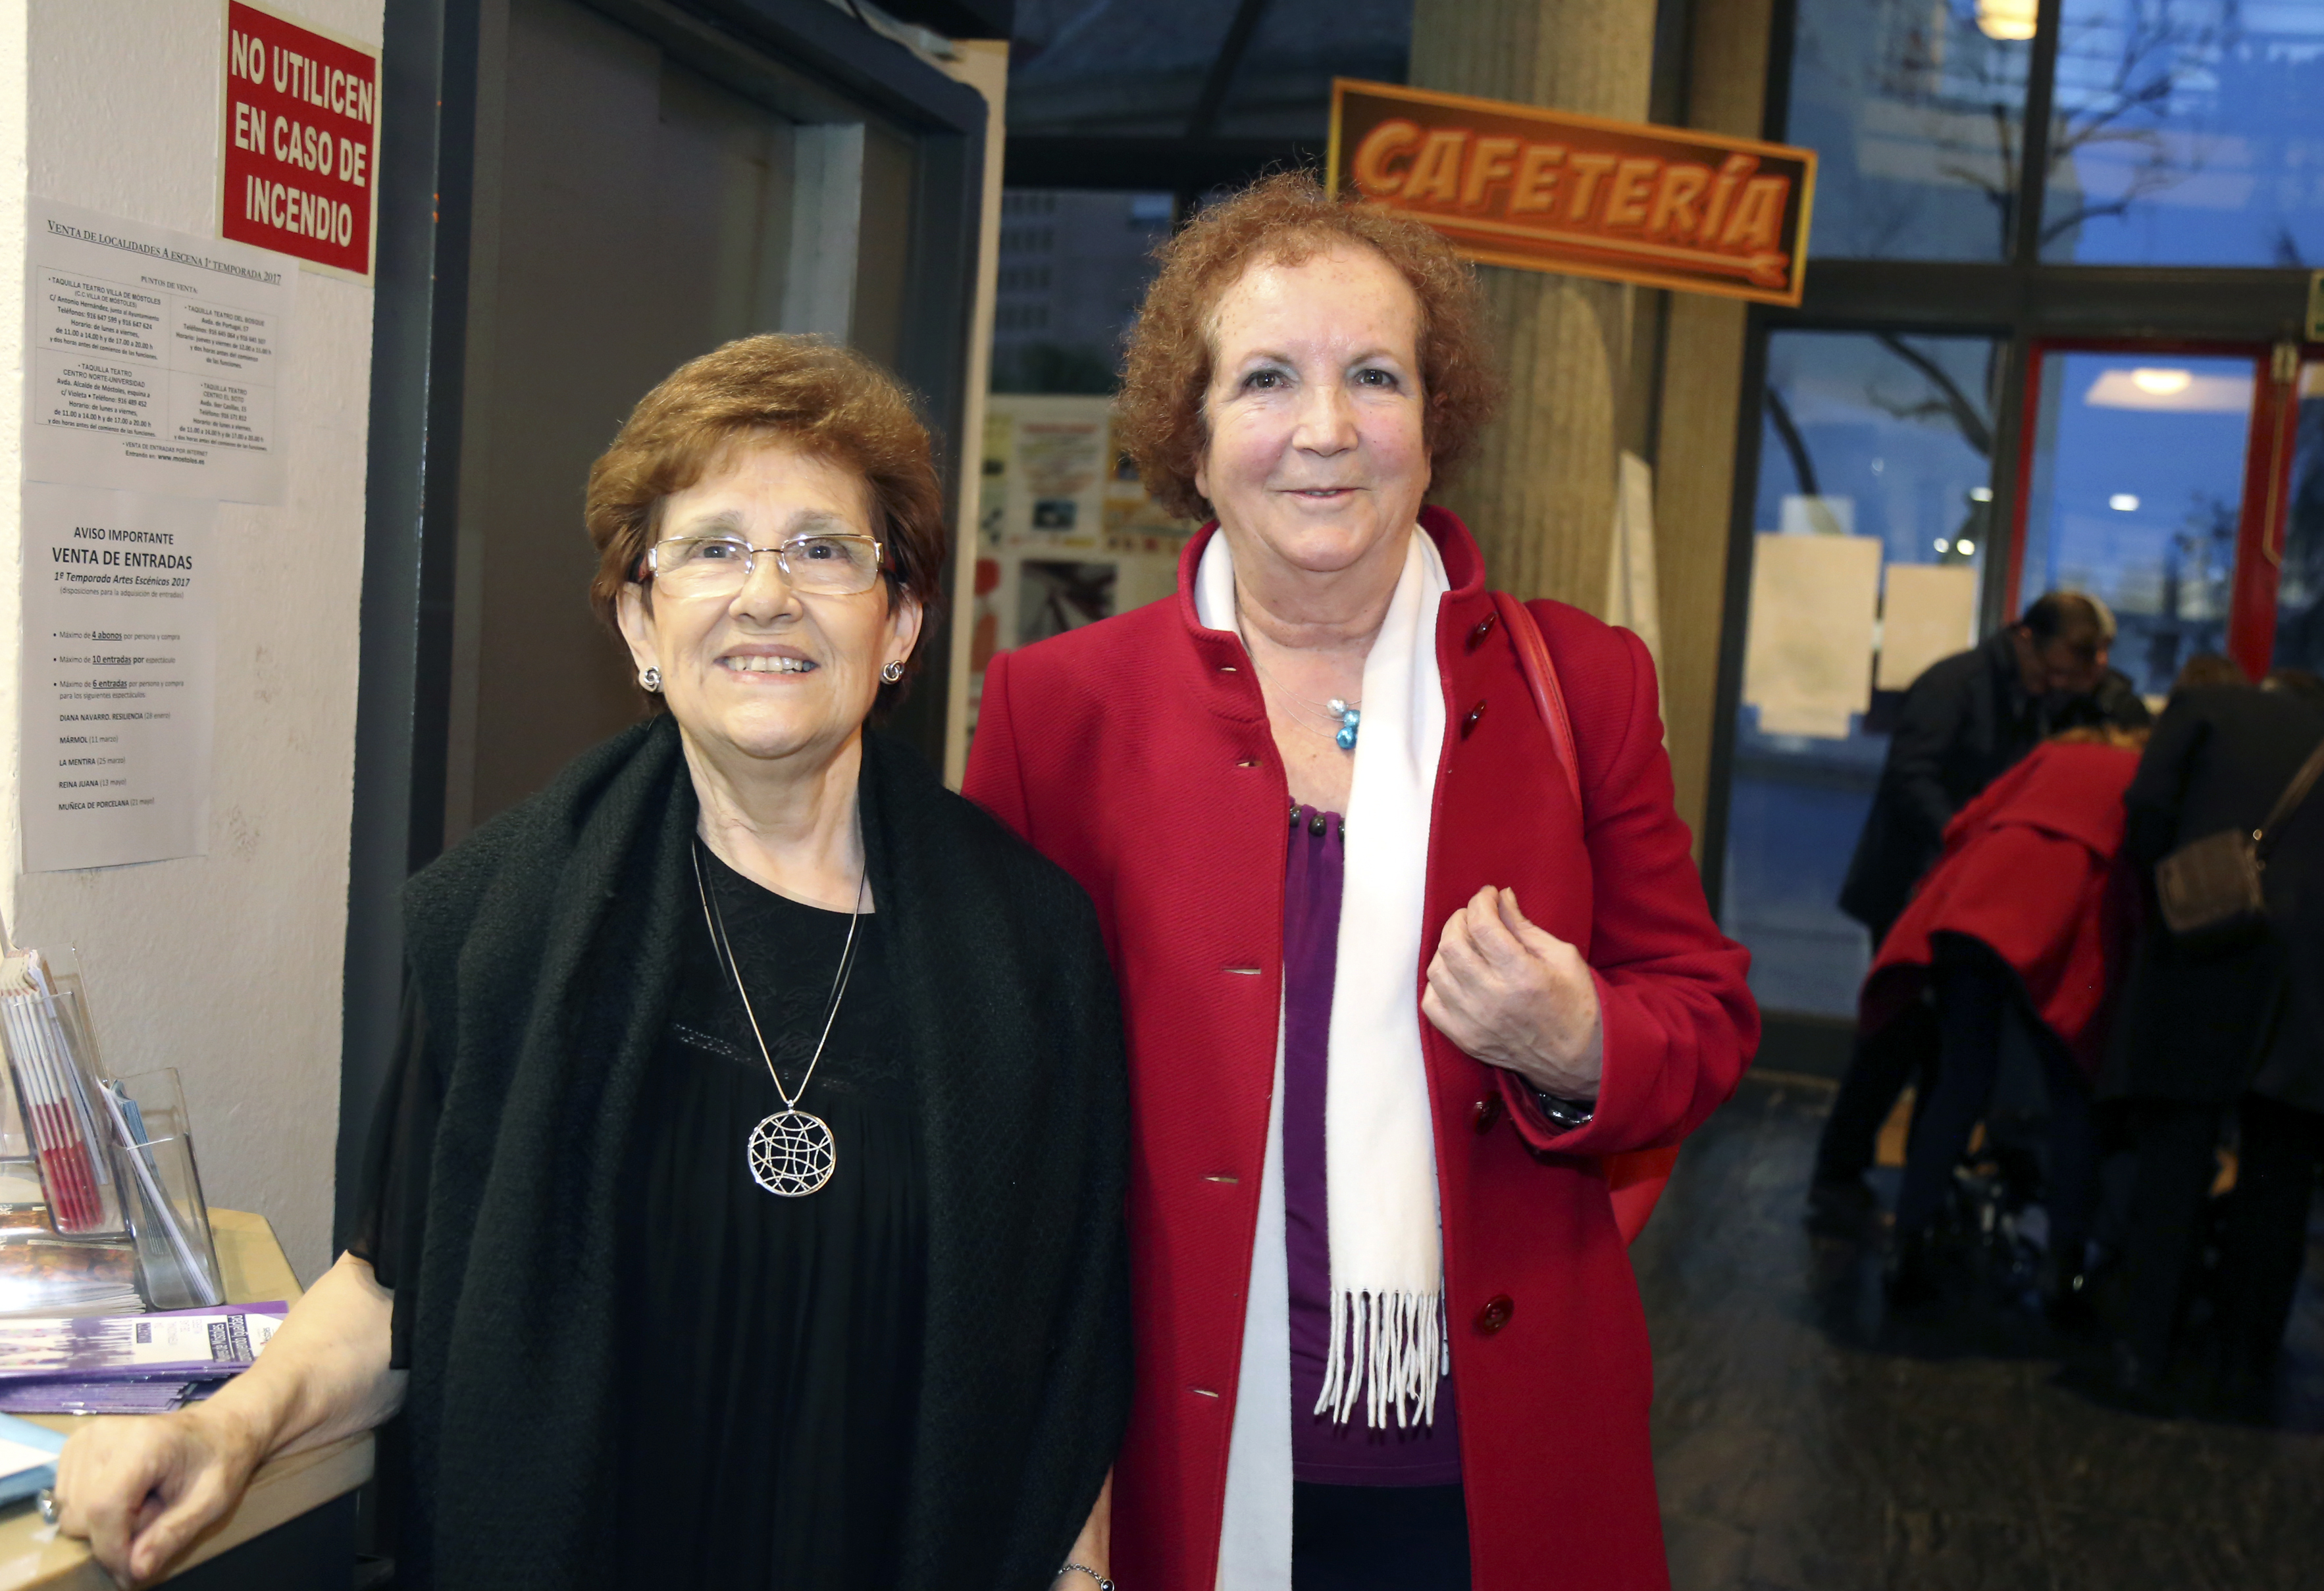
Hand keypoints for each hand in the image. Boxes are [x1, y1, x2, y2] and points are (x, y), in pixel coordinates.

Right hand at [52, 1403, 264, 1585]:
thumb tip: (136, 1571)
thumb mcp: (210, 1502)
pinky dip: (92, 1511)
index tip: (134, 1571)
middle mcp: (104, 1435)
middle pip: (82, 1516)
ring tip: (144, 1501)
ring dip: (105, 1523)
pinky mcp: (74, 1447)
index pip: (103, 1507)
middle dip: (116, 1534)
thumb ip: (172, 1535)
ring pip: (70, 1513)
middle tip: (157, 1514)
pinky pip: (66, 1502)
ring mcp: (85, 1438)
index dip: (113, 1549)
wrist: (215, 1430)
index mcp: (143, 1441)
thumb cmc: (218, 1462)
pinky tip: (125, 1494)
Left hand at [1423, 885, 1603, 1101]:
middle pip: (1452, 944)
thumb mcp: (1563, 957)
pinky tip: (1458, 975)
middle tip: (1475, 916)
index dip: (1481, 901)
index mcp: (1522, 975)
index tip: (1488, 895)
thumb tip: (1501, 898)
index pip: (1482, 925)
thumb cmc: (1577, 1004)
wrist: (1578, 1060)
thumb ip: (1525, 927)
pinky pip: (1431, 1003)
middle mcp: (1493, 999)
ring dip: (1447, 948)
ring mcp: (1474, 1022)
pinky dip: (1439, 982)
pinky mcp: (1465, 1039)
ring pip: (1437, 970)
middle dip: (1460, 919)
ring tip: (1467, 943)